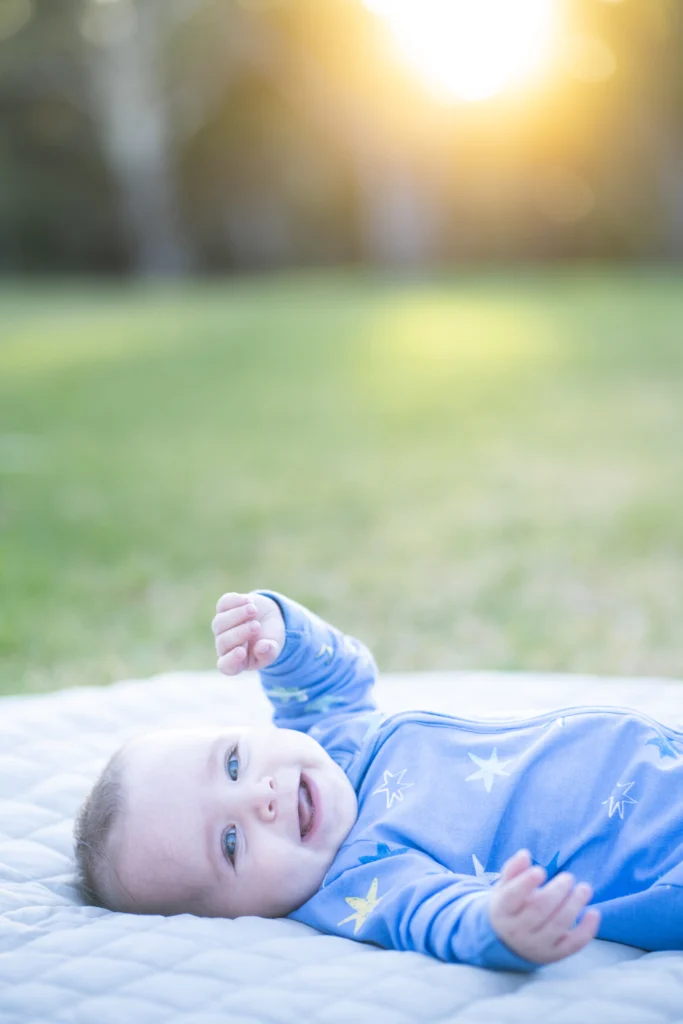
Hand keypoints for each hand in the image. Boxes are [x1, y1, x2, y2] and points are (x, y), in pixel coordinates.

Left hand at [212, 592, 284, 674]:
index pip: (227, 666)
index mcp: (237, 661)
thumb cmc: (270, 640)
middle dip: (240, 633)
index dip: (231, 660)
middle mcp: (225, 646)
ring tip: (254, 610)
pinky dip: (235, 602)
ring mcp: (221, 627)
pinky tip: (249, 601)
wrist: (269, 619)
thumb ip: (269, 651)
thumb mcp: (274, 648)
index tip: (242, 652)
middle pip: (223, 642)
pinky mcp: (223, 608)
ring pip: (219, 622)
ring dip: (237, 615)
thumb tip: (262, 647)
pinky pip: (223, 604)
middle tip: (257, 626)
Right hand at [488, 849, 599, 963]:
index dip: (526, 883)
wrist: (507, 944)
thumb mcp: (504, 888)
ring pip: (557, 925)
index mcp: (502, 910)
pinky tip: (594, 913)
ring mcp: (537, 945)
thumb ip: (513, 870)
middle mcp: (518, 931)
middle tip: (568, 877)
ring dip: (574, 905)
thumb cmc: (508, 907)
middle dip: (557, 892)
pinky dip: (587, 930)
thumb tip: (525, 854)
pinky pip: (573, 944)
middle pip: (539, 910)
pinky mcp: (554, 954)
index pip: (513, 897)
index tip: (540, 871)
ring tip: (584, 888)